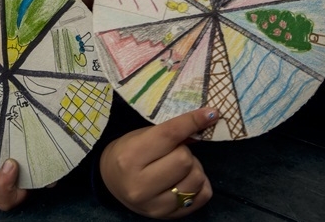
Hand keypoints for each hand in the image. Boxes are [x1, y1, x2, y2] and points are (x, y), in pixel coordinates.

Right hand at [99, 108, 219, 218]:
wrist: (112, 181)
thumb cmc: (128, 152)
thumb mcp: (142, 136)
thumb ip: (171, 132)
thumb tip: (206, 119)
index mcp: (130, 158)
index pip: (170, 135)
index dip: (193, 121)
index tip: (211, 112)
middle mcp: (140, 186)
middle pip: (185, 160)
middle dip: (185, 151)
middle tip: (176, 151)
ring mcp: (154, 206)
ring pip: (196, 179)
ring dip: (194, 168)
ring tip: (180, 167)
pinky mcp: (167, 217)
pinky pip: (202, 197)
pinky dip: (201, 185)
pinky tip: (186, 180)